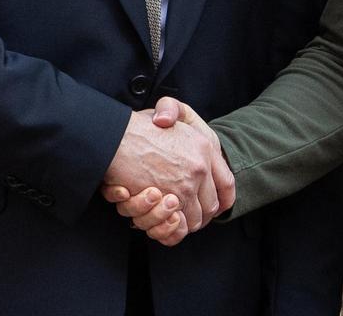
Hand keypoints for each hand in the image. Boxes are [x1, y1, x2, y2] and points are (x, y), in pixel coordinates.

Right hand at [101, 100, 233, 232]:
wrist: (116, 136)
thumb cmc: (139, 126)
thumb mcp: (170, 112)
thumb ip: (187, 125)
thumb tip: (193, 149)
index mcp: (205, 146)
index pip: (227, 183)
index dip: (223, 199)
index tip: (217, 207)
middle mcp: (201, 167)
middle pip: (211, 207)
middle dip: (198, 215)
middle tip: (183, 214)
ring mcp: (186, 184)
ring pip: (194, 220)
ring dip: (181, 224)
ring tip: (166, 217)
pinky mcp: (169, 199)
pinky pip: (178, 226)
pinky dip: (170, 229)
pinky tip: (160, 220)